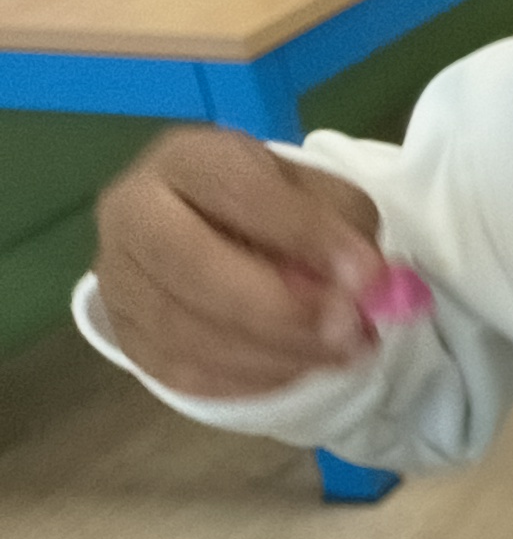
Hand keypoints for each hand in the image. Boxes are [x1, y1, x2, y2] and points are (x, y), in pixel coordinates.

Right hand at [92, 127, 387, 397]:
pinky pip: (186, 372)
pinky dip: (253, 378)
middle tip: (348, 330)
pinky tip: (300, 366)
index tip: (367, 274)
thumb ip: (345, 229)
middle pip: (188, 265)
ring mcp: (118, 278)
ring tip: (342, 352)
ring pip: (186, 330)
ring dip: (276, 352)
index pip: (236, 189)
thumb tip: (367, 286)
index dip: (304, 234)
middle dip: (279, 308)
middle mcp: (133, 212)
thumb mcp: (323, 197)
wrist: (220, 239)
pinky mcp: (126, 336)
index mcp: (187, 160)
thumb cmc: (280, 211)